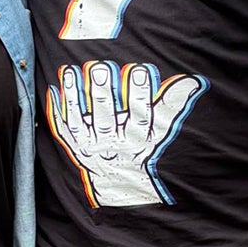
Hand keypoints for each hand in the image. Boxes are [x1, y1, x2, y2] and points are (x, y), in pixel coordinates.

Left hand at [47, 60, 204, 207]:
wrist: (119, 180)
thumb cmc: (142, 147)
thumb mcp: (160, 130)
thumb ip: (172, 105)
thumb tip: (194, 81)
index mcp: (136, 140)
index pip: (140, 116)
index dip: (140, 94)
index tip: (138, 69)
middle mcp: (111, 144)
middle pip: (105, 118)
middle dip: (103, 93)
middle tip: (100, 66)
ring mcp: (89, 146)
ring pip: (80, 120)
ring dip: (74, 97)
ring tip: (71, 71)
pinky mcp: (72, 145)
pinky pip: (62, 128)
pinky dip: (56, 110)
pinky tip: (53, 88)